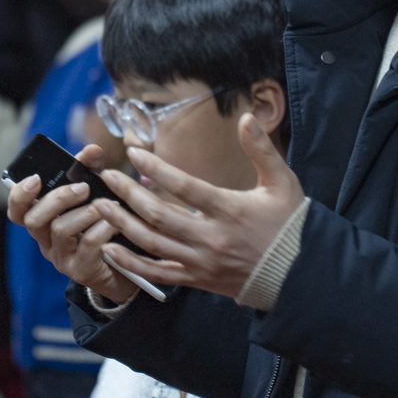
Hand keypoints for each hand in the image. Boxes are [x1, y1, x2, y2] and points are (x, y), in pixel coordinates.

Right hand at [6, 143, 136, 303]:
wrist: (128, 264)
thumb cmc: (105, 225)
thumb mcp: (96, 193)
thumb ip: (91, 170)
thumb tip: (92, 150)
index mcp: (44, 222)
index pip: (17, 211)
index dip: (20, 195)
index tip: (36, 178)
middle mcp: (47, 242)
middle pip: (34, 219)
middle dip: (58, 198)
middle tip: (83, 188)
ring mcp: (62, 258)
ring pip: (60, 230)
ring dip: (85, 212)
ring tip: (106, 205)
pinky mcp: (81, 270)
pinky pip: (87, 244)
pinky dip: (102, 228)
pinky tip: (115, 222)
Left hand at [94, 114, 304, 299]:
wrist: (296, 273)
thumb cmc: (288, 223)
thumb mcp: (281, 181)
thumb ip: (262, 148)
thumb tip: (245, 118)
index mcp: (230, 210)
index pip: (185, 187)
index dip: (157, 169)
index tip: (134, 153)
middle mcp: (211, 238)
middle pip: (159, 215)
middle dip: (128, 195)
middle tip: (108, 178)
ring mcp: (201, 262)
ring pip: (152, 243)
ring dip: (122, 224)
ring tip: (101, 206)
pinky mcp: (197, 279)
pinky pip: (157, 273)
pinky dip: (131, 263)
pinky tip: (110, 249)